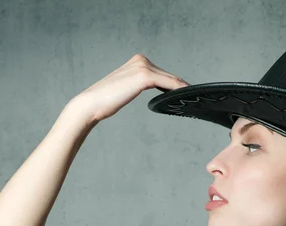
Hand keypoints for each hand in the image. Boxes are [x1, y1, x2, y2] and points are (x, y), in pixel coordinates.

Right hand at [68, 54, 189, 123]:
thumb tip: (156, 91)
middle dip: (181, 88)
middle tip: (195, 99)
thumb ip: (140, 85)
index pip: (163, 74)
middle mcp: (141, 60)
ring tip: (194, 100)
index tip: (188, 95)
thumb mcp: (127, 89)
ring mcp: (143, 67)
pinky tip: (186, 97)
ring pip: (172, 80)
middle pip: (169, 77)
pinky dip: (179, 90)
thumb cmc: (106, 101)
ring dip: (183, 90)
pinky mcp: (144, 76)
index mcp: (138, 61)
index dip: (176, 85)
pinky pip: (169, 83)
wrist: (91, 104)